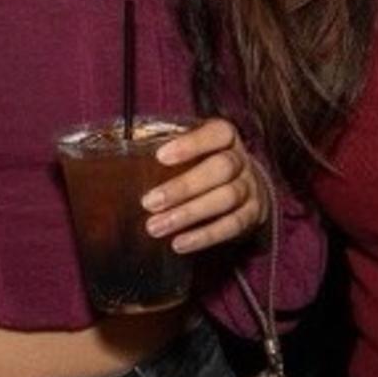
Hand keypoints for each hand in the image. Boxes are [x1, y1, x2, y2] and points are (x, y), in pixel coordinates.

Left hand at [145, 117, 270, 254]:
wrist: (249, 188)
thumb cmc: (207, 165)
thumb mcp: (195, 152)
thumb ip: (169, 151)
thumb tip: (125, 158)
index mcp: (226, 138)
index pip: (218, 133)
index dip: (192, 144)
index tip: (160, 157)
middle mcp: (242, 161)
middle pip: (221, 168)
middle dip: (184, 187)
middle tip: (149, 202)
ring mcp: (250, 188)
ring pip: (226, 198)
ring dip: (188, 214)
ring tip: (155, 227)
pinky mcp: (253, 215)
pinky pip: (232, 226)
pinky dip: (205, 236)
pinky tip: (179, 243)